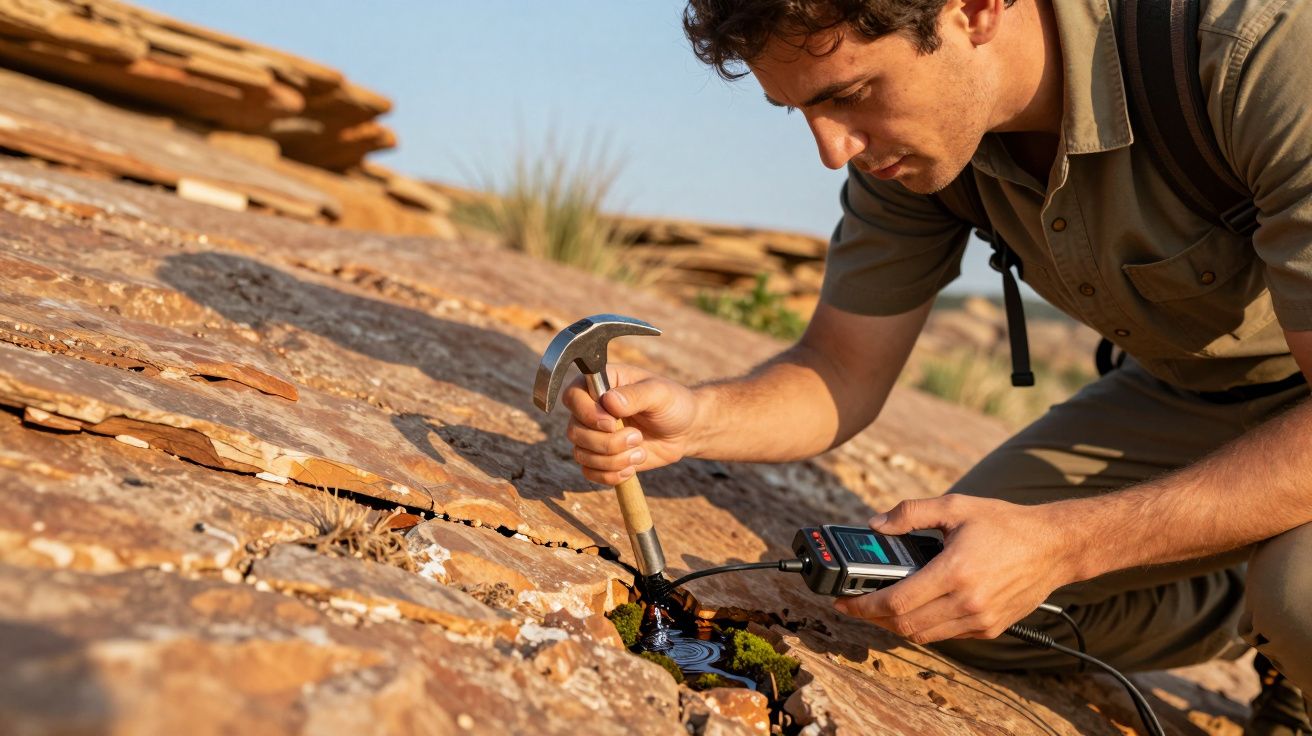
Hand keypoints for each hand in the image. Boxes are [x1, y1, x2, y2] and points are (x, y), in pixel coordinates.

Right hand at [561, 363, 699, 484]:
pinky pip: (589, 472)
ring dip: (612, 460)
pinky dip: (610, 475)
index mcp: (601, 384)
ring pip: (581, 454)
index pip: (572, 396)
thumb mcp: (660, 394)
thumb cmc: (673, 403)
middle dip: (606, 442)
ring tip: (640, 451)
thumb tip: (609, 402)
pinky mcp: (601, 457)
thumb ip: (635, 395)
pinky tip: (631, 468)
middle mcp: (592, 409)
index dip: (586, 413)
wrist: (685, 430)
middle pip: (574, 431)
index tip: (612, 422)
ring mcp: (594, 434)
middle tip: (637, 437)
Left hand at [833, 495, 1078, 643]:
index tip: (843, 602)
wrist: (1054, 546)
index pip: (896, 602)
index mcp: (955, 572)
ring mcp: (980, 620)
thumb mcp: (955, 506)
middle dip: (872, 618)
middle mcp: (967, 602)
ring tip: (878, 608)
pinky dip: (923, 626)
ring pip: (923, 636)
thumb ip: (910, 512)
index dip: (863, 605)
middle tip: (855, 605)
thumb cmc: (1005, 523)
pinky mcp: (990, 628)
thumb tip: (876, 525)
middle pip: (904, 625)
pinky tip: (914, 609)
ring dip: (895, 626)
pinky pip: (946, 635)